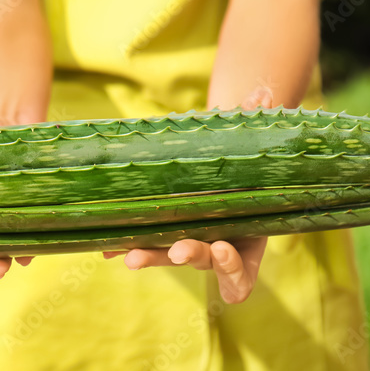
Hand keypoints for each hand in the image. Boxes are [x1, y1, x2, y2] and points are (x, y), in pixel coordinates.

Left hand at [104, 86, 278, 303]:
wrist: (226, 164)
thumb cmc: (247, 162)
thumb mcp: (252, 147)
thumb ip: (255, 127)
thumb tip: (261, 95)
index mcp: (246, 245)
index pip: (241, 274)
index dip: (233, 270)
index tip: (225, 248)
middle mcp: (216, 252)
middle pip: (203, 264)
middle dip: (190, 255)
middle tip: (177, 250)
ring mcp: (189, 246)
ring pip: (169, 258)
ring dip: (152, 257)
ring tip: (130, 256)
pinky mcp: (162, 237)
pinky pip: (146, 246)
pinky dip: (127, 246)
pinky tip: (108, 246)